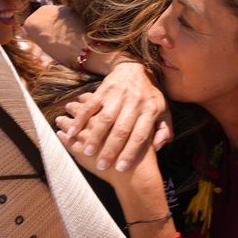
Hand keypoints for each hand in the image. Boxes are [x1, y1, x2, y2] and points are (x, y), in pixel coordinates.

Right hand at [56, 61, 172, 171]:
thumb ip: (164, 130)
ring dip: (95, 136)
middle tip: (102, 165)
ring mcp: (118, 96)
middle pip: (121, 129)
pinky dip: (81, 119)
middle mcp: (134, 103)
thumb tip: (158, 147)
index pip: (140, 135)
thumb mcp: (163, 111)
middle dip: (111, 149)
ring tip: (88, 152)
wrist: (135, 68)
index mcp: (149, 110)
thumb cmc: (149, 96)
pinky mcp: (103, 90)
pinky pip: (90, 106)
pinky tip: (73, 132)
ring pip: (105, 118)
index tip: (121, 169)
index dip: (131, 152)